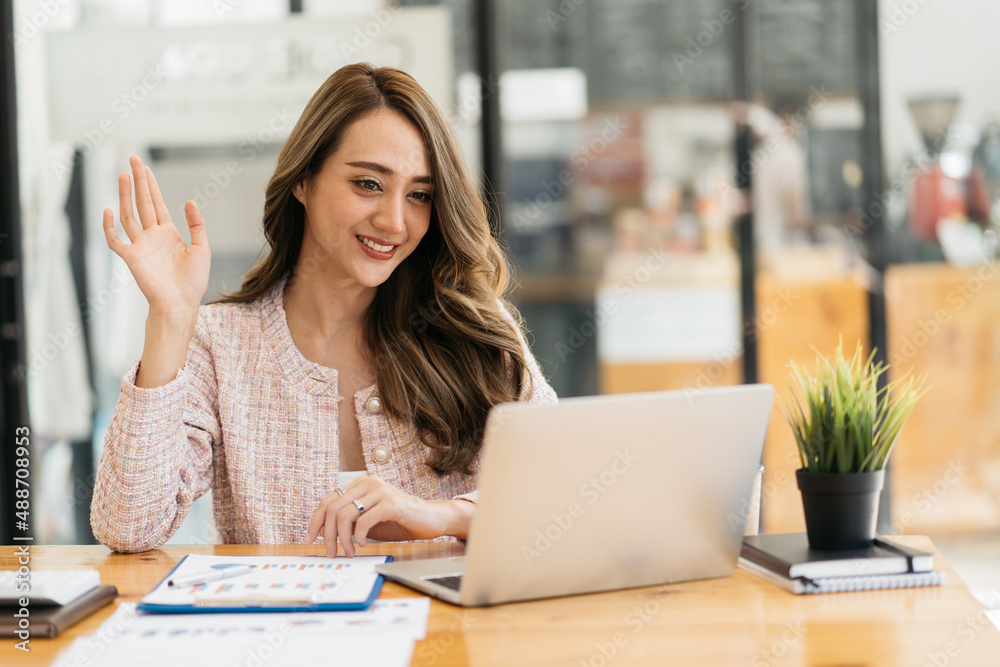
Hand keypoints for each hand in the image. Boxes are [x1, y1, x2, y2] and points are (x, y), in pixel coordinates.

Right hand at [102, 155, 210, 317]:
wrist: (181, 303)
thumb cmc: (193, 281)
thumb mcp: (201, 248)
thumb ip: (196, 225)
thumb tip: (189, 201)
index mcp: (169, 234)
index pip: (156, 204)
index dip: (151, 185)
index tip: (145, 167)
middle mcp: (152, 237)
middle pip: (142, 203)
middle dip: (138, 181)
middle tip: (133, 160)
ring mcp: (140, 246)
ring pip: (128, 215)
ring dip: (125, 195)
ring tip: (123, 175)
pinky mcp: (131, 257)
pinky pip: (115, 240)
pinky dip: (109, 226)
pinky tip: (108, 210)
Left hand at [304, 476, 474, 557]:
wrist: (430, 519)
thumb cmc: (399, 521)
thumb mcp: (368, 521)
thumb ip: (348, 521)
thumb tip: (322, 532)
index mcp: (360, 483)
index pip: (328, 500)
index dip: (315, 521)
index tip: (309, 540)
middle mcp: (368, 482)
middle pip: (333, 508)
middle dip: (328, 535)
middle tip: (331, 553)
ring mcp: (380, 491)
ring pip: (345, 514)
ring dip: (343, 539)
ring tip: (350, 552)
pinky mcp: (391, 503)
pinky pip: (364, 521)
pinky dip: (360, 536)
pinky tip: (365, 544)